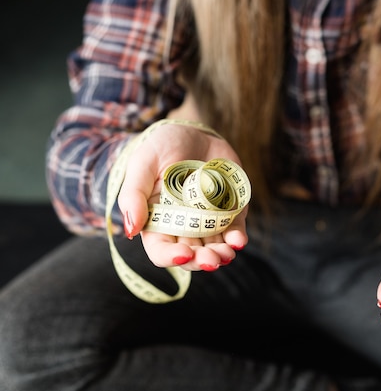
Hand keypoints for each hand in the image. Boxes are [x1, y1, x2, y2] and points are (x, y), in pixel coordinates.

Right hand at [116, 121, 247, 271]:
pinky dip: (237, 239)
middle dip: (202, 260)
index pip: (161, 249)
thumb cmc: (162, 146)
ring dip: (221, 255)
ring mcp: (209, 220)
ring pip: (214, 247)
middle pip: (191, 254)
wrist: (195, 132)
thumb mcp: (142, 164)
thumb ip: (133, 196)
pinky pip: (235, 230)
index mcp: (157, 221)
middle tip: (212, 260)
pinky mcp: (231, 211)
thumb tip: (130, 230)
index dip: (171, 256)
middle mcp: (183, 226)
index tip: (184, 254)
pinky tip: (238, 241)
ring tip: (226, 254)